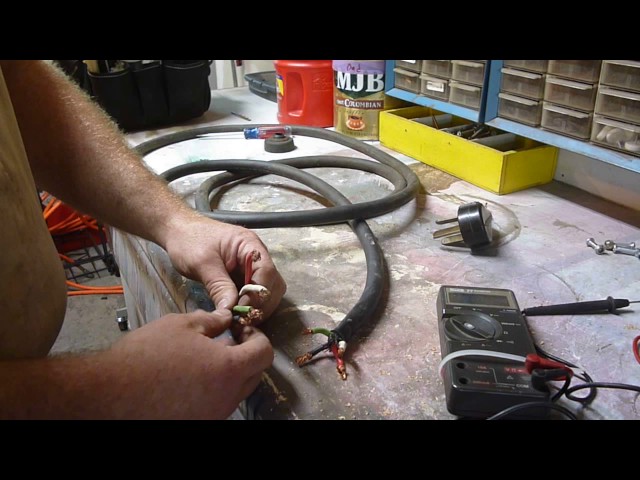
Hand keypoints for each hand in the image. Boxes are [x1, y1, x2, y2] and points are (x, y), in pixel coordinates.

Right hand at [104, 309, 272, 418]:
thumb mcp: (182, 325)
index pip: (264, 353)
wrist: (111, 392)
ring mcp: (214, 414)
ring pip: (237, 390)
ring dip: (230, 372)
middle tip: (227, 339)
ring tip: (205, 357)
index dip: (257, 336)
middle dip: (247, 354)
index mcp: (229, 369)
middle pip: (255, 374)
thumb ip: (212, 321)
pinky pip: (218, 403)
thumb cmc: (147, 354)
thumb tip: (226, 318)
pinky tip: (192, 375)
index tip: (240, 328)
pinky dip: (214, 388)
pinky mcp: (199, 422)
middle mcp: (227, 397)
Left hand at [163, 214, 285, 319]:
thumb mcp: (202, 263)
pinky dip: (248, 305)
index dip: (257, 294)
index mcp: (250, 245)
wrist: (177, 231)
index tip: (242, 311)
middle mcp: (256, 256)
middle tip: (243, 320)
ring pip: (266, 291)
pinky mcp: (242, 277)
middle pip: (272, 284)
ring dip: (257, 307)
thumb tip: (230, 311)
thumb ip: (219, 286)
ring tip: (240, 320)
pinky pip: (252, 294)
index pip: (266, 272)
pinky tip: (236, 315)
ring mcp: (251, 267)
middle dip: (261, 304)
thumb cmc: (189, 240)